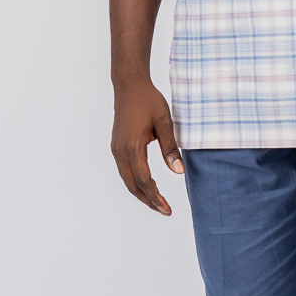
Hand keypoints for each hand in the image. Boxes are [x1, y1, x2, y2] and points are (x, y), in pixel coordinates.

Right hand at [111, 78, 183, 214]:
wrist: (129, 85)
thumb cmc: (148, 100)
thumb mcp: (165, 122)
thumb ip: (170, 148)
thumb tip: (178, 171)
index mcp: (132, 147)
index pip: (145, 181)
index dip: (156, 197)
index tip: (167, 208)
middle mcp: (120, 151)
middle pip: (133, 185)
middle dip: (148, 200)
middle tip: (164, 210)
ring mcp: (116, 149)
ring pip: (127, 179)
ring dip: (141, 193)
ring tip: (157, 202)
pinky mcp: (117, 146)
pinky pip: (125, 171)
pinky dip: (136, 182)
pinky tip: (147, 185)